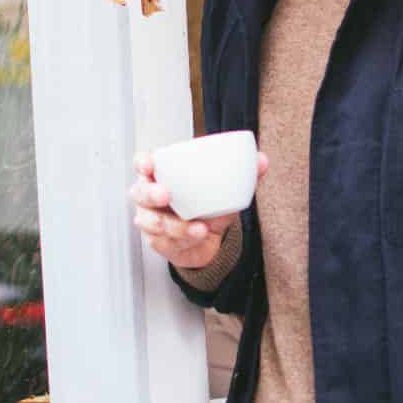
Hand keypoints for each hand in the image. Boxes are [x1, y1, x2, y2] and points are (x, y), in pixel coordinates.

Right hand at [127, 150, 267, 269]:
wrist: (205, 238)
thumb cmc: (204, 206)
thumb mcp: (222, 189)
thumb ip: (242, 174)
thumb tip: (262, 160)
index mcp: (160, 176)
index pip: (142, 165)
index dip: (142, 163)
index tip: (150, 163)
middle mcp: (149, 198)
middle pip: (140, 194)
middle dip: (151, 194)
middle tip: (166, 194)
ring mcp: (150, 221)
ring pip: (154, 223)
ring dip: (175, 225)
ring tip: (198, 227)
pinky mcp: (158, 242)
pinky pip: (168, 242)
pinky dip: (185, 238)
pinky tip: (199, 234)